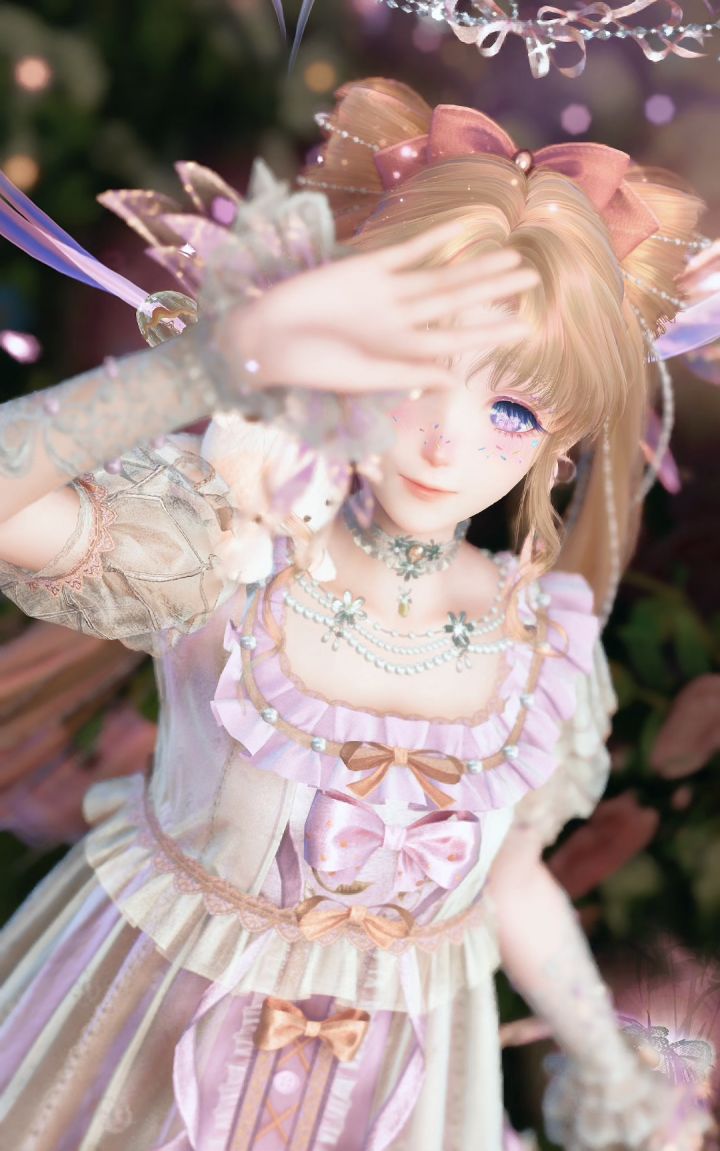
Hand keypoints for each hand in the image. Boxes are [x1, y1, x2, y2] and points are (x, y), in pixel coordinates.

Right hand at [217, 219, 537, 395]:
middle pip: (456, 302)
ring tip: (511, 255)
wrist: (264, 337)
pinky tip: (461, 227)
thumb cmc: (308, 366)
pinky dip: (433, 238)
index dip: (489, 332)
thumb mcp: (362, 375)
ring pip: (440, 275)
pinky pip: (406, 250)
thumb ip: (408, 373)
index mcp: (401, 352)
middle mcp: (400, 321)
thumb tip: (454, 380)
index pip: (456, 341)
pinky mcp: (364, 268)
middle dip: (493, 290)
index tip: (525, 326)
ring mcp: (384, 293)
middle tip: (533, 277)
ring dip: (474, 266)